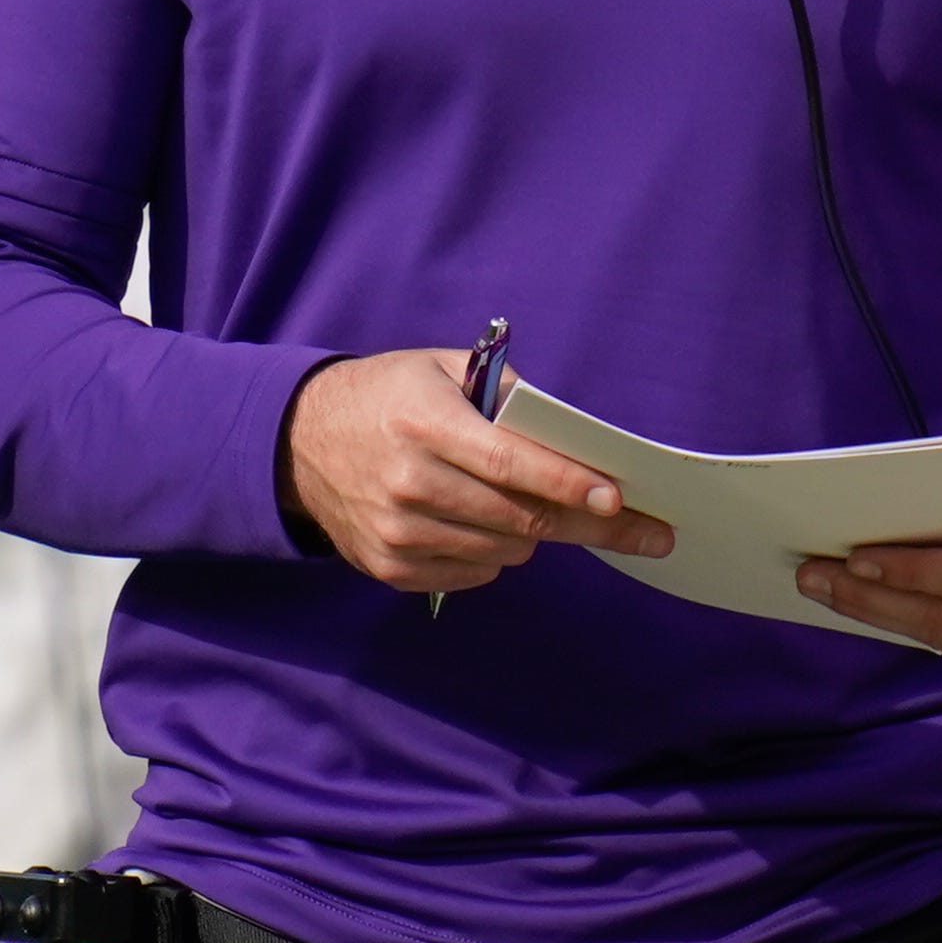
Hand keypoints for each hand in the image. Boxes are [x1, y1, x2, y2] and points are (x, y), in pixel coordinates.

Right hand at [283, 350, 670, 591]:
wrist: (297, 442)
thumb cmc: (386, 397)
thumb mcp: (440, 368)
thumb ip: (504, 392)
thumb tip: (569, 432)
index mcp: (425, 425)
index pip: (509, 463)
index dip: (568, 484)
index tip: (616, 499)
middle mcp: (409, 482)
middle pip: (519, 519)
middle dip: (588, 526)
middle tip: (645, 533)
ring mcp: (397, 532)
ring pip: (504, 553)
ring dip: (534, 535)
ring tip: (528, 506)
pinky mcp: (390, 568)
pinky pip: (474, 574)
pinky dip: (494, 554)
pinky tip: (481, 524)